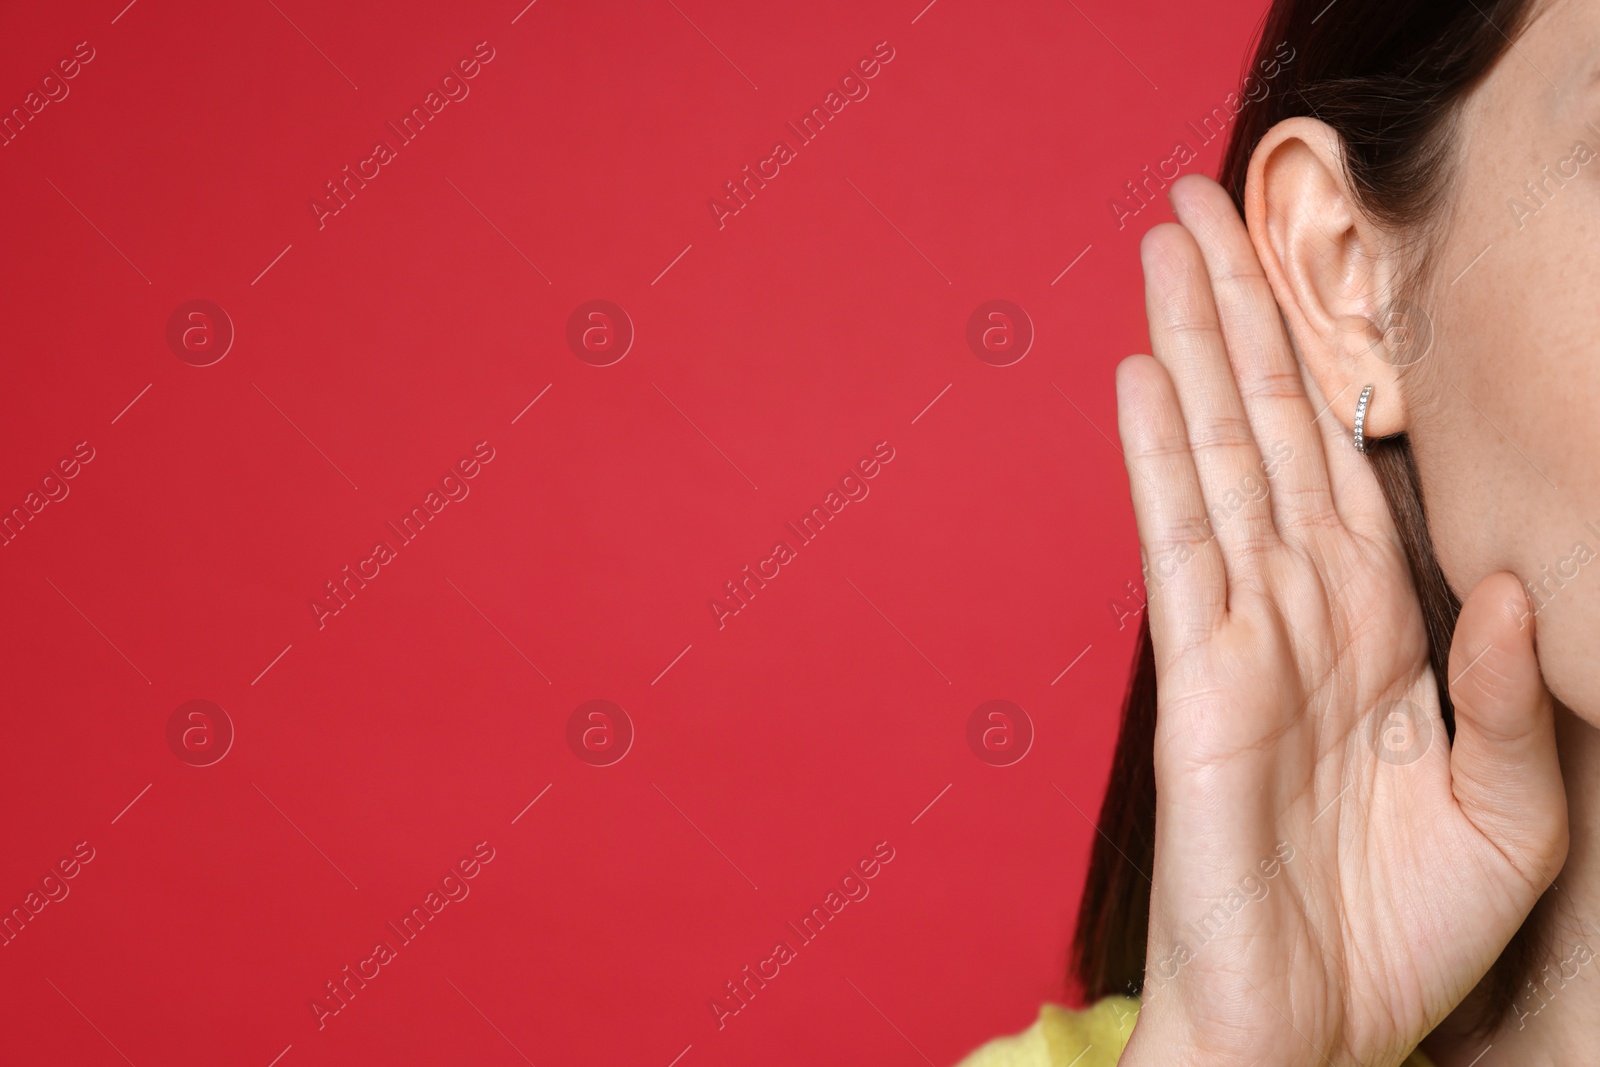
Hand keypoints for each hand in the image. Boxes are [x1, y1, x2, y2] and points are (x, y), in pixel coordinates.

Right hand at [1114, 175, 1567, 1066]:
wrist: (1317, 1031)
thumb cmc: (1406, 935)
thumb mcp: (1513, 816)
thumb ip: (1510, 696)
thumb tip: (1509, 586)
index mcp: (1380, 633)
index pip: (1342, 461)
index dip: (1320, 364)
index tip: (1293, 271)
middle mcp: (1305, 612)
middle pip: (1268, 430)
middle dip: (1237, 313)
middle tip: (1195, 206)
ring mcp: (1245, 638)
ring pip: (1218, 459)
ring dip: (1194, 348)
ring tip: (1165, 249)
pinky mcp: (1199, 679)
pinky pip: (1180, 544)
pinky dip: (1159, 456)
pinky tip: (1142, 378)